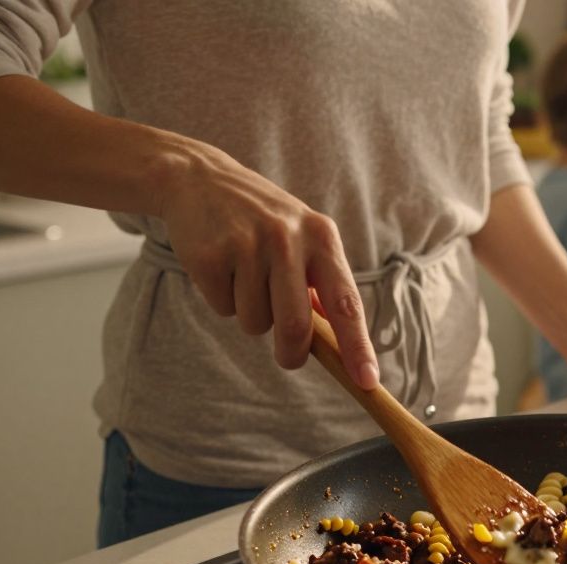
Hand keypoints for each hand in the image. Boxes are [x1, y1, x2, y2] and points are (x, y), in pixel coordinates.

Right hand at [158, 145, 379, 388]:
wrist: (199, 179)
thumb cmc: (262, 221)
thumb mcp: (302, 239)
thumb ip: (322, 284)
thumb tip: (340, 341)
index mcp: (322, 237)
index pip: (347, 303)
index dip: (358, 346)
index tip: (368, 381)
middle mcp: (288, 239)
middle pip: (296, 326)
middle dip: (292, 353)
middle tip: (288, 357)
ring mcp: (247, 245)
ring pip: (256, 322)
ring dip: (251, 316)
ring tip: (245, 277)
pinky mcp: (210, 256)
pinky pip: (223, 308)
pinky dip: (222, 300)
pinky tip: (221, 267)